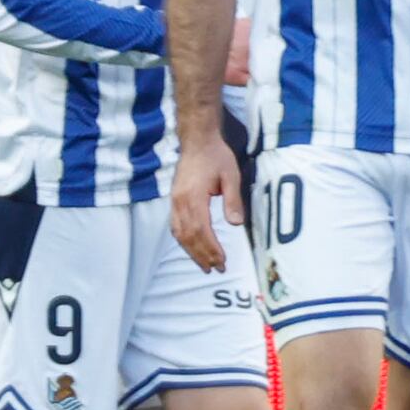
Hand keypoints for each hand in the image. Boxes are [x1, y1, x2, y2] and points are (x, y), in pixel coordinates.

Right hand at [169, 135, 240, 269]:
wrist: (197, 141)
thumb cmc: (216, 156)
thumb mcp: (231, 175)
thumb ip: (233, 200)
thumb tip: (235, 224)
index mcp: (194, 196)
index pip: (202, 229)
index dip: (211, 248)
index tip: (222, 260)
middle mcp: (180, 202)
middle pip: (189, 236)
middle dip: (202, 255)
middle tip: (216, 269)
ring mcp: (174, 201)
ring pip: (179, 234)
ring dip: (192, 252)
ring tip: (204, 266)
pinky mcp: (174, 201)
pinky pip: (175, 226)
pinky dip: (183, 241)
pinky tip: (191, 249)